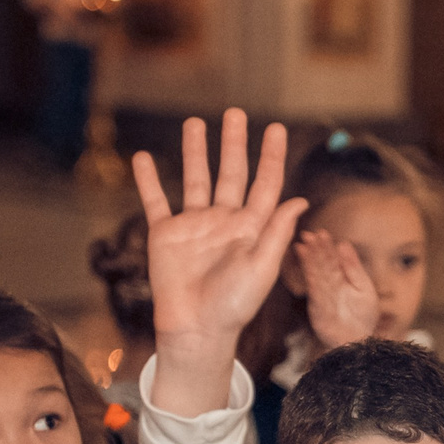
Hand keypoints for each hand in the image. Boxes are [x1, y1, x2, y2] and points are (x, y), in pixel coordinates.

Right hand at [131, 111, 310, 390]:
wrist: (196, 329)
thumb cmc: (235, 306)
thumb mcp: (263, 268)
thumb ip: (277, 232)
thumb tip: (300, 199)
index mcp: (251, 228)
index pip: (264, 184)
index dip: (271, 156)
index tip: (276, 128)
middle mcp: (224, 222)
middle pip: (230, 173)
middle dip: (233, 144)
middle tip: (235, 114)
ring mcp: (194, 226)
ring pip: (195, 179)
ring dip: (195, 151)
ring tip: (195, 122)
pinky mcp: (165, 235)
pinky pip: (155, 201)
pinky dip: (148, 180)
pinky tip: (143, 158)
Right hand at [296, 230, 379, 349]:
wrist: (358, 343)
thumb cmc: (362, 317)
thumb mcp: (363, 288)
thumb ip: (353, 266)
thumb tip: (343, 243)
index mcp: (341, 279)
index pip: (332, 259)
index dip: (326, 247)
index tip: (320, 233)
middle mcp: (330, 285)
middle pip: (321, 264)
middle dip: (314, 250)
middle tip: (307, 234)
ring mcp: (323, 295)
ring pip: (315, 274)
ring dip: (309, 259)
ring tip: (303, 244)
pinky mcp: (318, 306)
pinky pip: (314, 287)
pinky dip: (309, 273)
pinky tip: (305, 262)